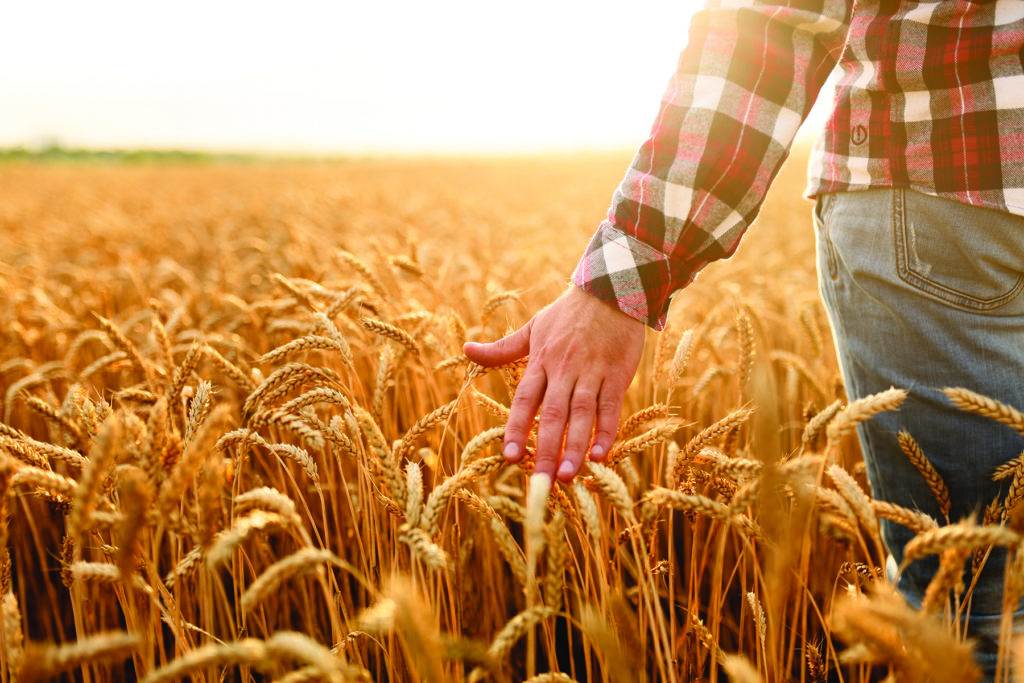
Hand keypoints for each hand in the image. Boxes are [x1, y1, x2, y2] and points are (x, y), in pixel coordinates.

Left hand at [463, 286, 644, 481]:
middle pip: (553, 415)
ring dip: (574, 447)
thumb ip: (502, 348)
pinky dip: (606, 431)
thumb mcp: (532, 327)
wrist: (611, 290)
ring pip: (582, 415)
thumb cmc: (568, 314)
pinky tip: (600, 455)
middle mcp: (565, 369)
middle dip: (546, 450)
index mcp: (541, 361)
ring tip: (567, 476)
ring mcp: (592, 373)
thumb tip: (466, 350)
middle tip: (541, 483)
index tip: (510, 456)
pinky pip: (611, 407)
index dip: (517, 428)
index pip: (525, 400)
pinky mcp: (618, 374)